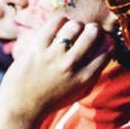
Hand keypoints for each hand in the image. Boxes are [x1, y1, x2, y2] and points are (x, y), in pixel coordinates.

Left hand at [0, 17, 114, 120]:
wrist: (22, 106)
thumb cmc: (53, 99)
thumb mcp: (80, 91)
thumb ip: (94, 73)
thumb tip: (107, 47)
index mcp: (85, 77)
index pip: (107, 48)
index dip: (108, 40)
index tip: (103, 40)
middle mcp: (71, 65)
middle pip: (93, 32)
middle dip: (94, 29)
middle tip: (88, 32)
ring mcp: (53, 56)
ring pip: (75, 25)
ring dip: (76, 26)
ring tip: (71, 32)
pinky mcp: (36, 48)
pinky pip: (55, 23)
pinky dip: (60, 22)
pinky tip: (59, 29)